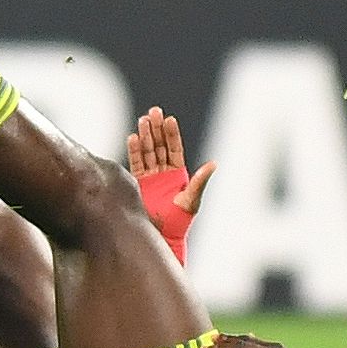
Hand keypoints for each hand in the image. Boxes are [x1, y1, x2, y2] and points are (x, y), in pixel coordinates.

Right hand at [124, 104, 213, 260]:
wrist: (162, 236)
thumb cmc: (180, 221)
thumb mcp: (192, 200)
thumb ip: (200, 182)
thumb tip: (213, 164)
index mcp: (178, 174)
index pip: (174, 148)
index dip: (171, 134)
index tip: (169, 119)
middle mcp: (163, 172)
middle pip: (159, 145)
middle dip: (156, 129)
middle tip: (154, 112)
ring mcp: (149, 177)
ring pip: (147, 151)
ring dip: (144, 135)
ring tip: (143, 120)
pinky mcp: (137, 183)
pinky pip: (135, 163)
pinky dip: (133, 151)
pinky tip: (132, 138)